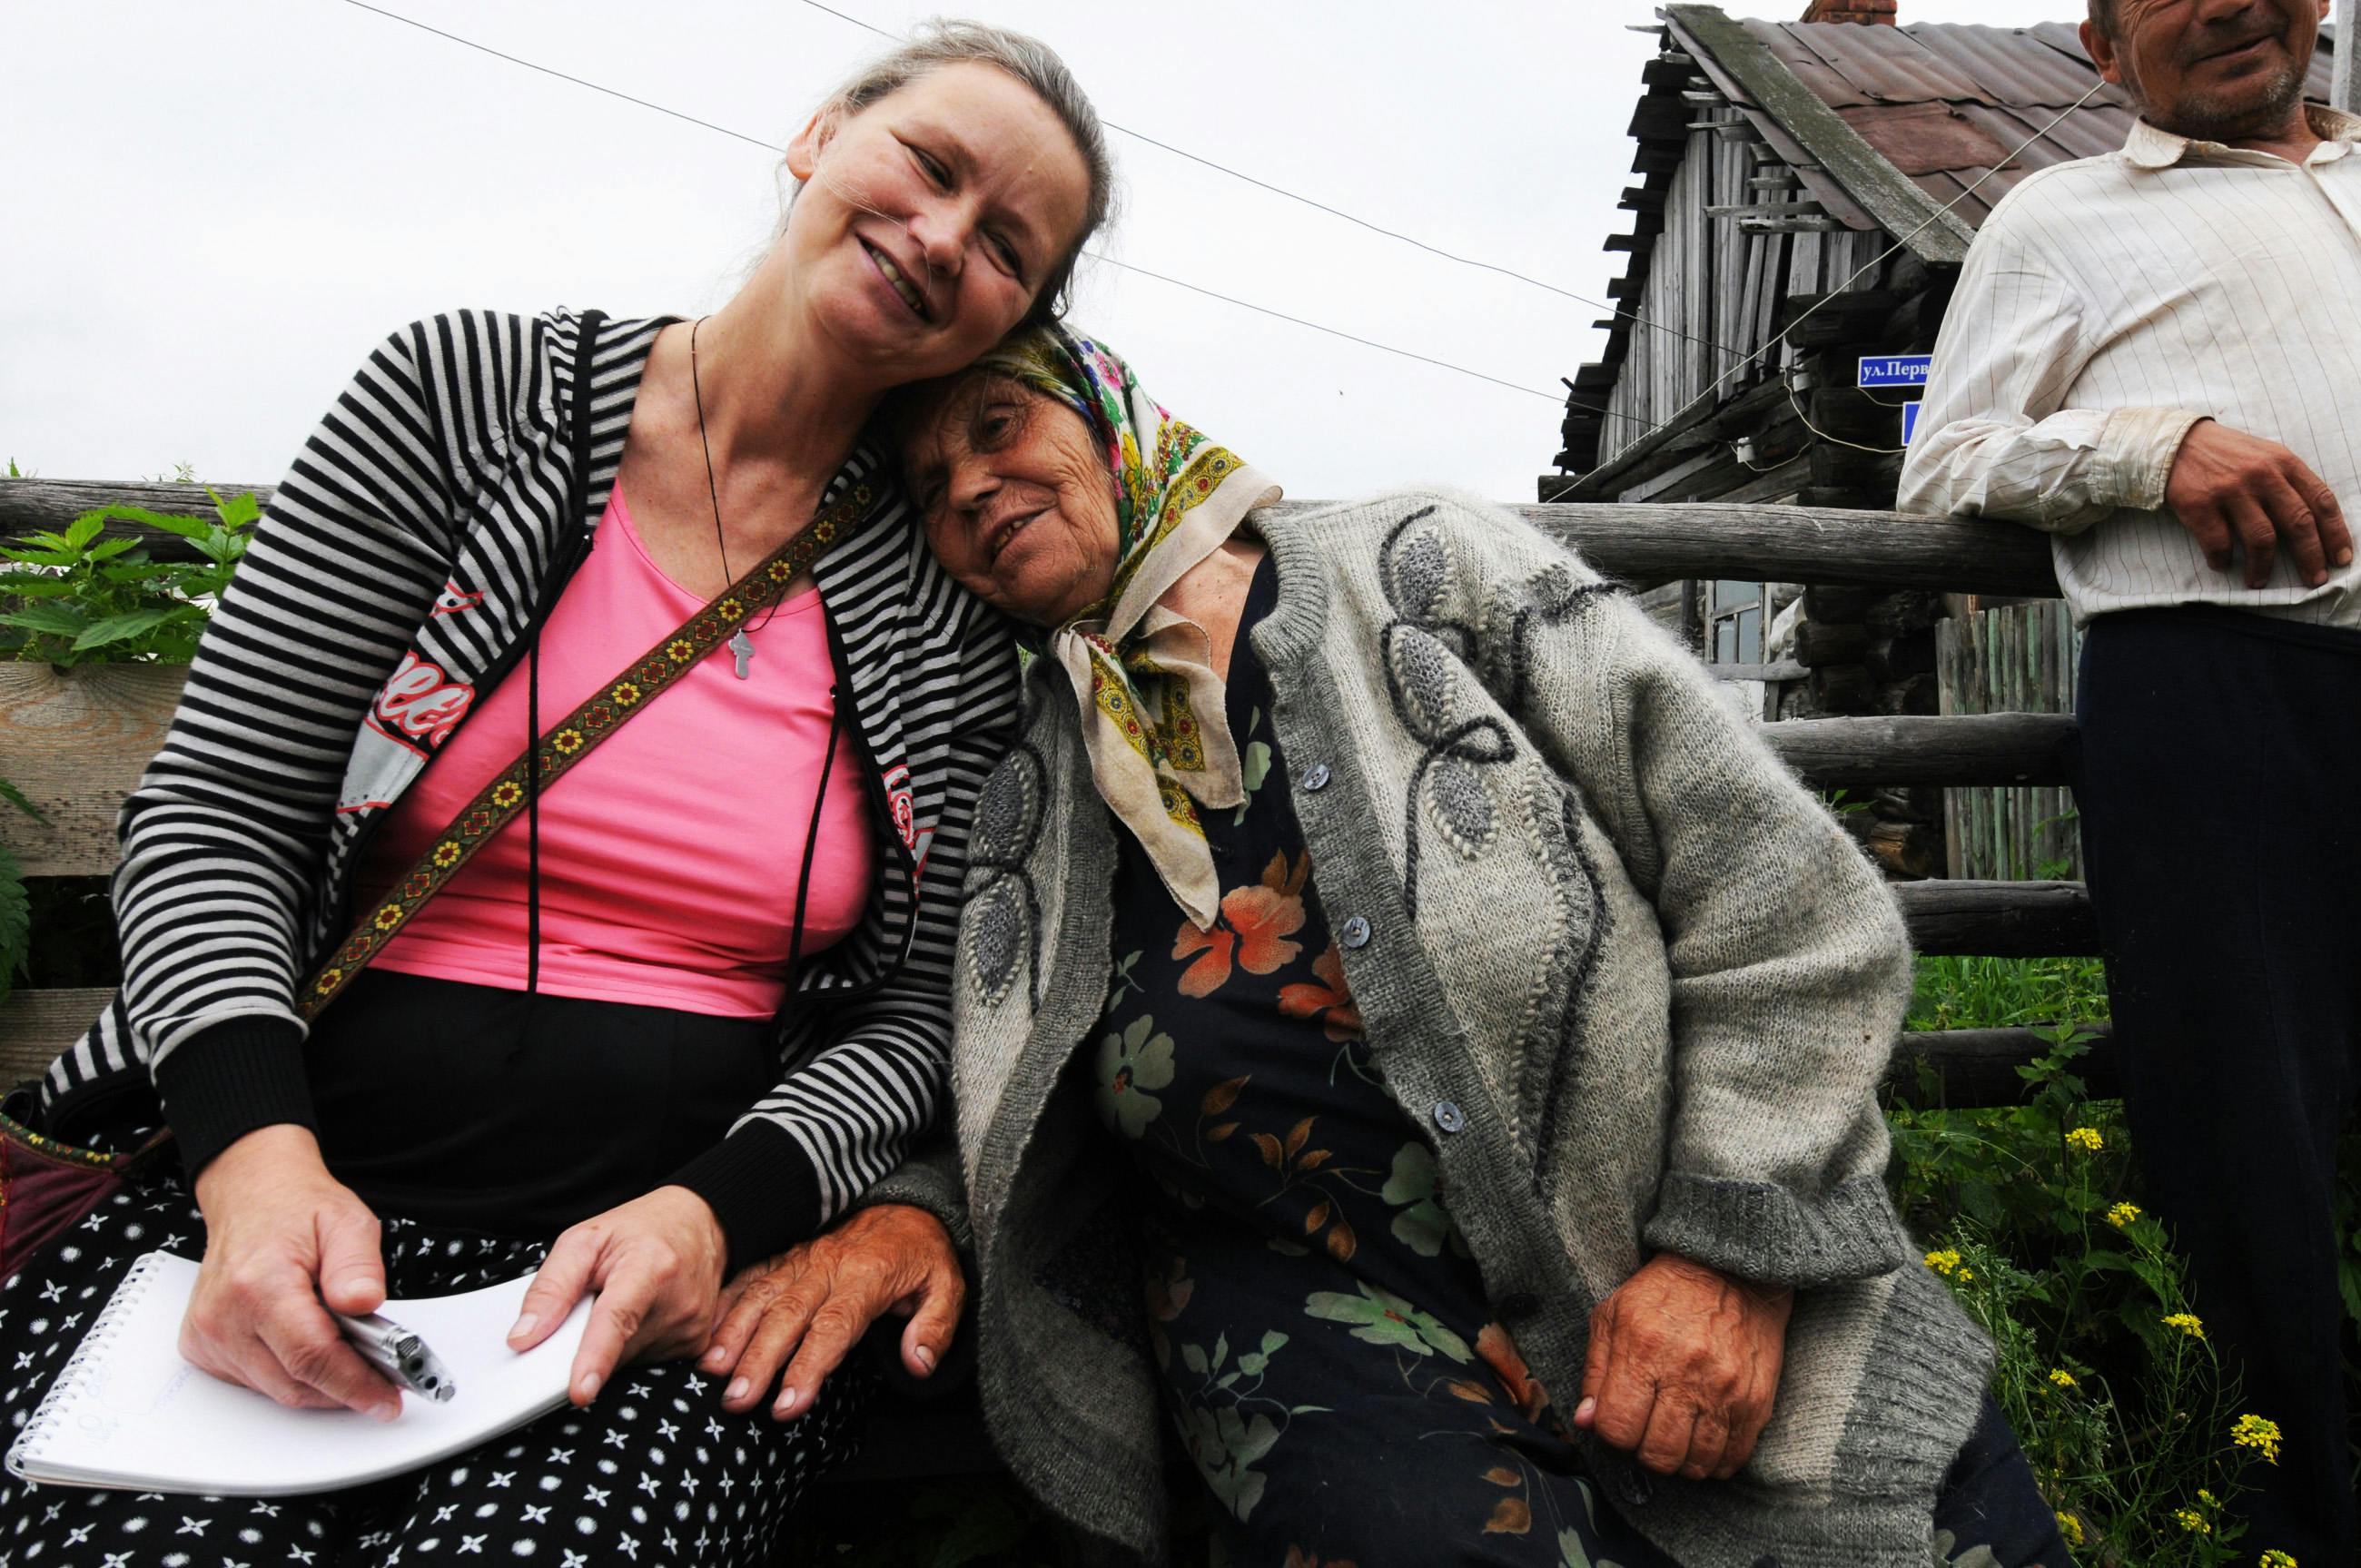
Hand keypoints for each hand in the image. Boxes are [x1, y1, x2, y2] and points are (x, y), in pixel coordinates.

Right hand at [183, 1123, 401, 1419]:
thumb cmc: (297, 1208)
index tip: (386, 1399)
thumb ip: (359, 1265)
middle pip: (294, 1382)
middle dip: (344, 1387)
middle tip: (383, 1377)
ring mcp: (208, 1334)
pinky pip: (255, 1382)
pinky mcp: (202, 1346)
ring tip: (351, 1357)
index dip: (354, 1383)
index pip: (311, 1356)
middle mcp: (224, 1315)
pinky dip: (290, 1376)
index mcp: (259, 1284)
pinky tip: (309, 1349)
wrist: (252, 1196)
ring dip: (319, 1384)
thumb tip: (363, 1304)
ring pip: (276, 1389)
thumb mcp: (347, 1221)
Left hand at [508, 1184, 727, 1406]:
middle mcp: (679, 1300)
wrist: (700, 1223)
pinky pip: (645, 1361)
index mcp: (650, 1265)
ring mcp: (692, 1325)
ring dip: (613, 1342)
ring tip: (625, 1299)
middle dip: (588, 1339)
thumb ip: (550, 1288)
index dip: (595, 1357)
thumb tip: (523, 1338)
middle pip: (613, 1349)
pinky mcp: (696, 1343)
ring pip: (626, 1361)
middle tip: (594, 1300)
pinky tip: (641, 1314)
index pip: (617, 1319)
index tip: (580, 1392)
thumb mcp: (583, 1240)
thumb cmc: (640, 1229)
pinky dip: (631, 1345)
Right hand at [699, 1203, 963, 1420]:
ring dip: (734, 1334)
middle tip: (736, 1401)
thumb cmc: (924, 1256)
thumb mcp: (949, 1286)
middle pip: (787, 1316)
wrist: (906, 1207)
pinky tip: (705, 1333)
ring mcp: (801, 1259)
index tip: (787, 1405)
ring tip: (711, 1372)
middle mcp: (827, 1267)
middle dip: (759, 1361)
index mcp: (867, 1277)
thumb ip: (936, 1326)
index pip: (834, 1327)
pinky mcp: (786, 1257)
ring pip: (761, 1296)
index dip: (808, 1367)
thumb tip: (917, 1364)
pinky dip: (725, 1304)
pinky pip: (750, 1277)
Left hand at [1573, 1252, 1792, 1480]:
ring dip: (1679, 1462)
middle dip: (1644, 1453)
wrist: (1731, 1271)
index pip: (1617, 1428)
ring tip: (1674, 1440)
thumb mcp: (1612, 1316)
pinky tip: (1703, 1445)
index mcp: (1643, 1351)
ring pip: (1696, 1464)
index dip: (1612, 1436)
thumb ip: (1595, 1372)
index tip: (1618, 1424)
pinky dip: (1715, 1463)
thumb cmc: (1663, 1294)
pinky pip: (1735, 1457)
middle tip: (1646, 1434)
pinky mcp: (1756, 1401)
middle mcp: (1686, 1374)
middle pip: (1657, 1454)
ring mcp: (1725, 1391)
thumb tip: (1585, 1421)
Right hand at [2165, 419, 2350, 587]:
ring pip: (2262, 538)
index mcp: (2284, 462)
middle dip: (2310, 556)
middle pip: (2298, 523)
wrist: (2175, 444)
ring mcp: (2231, 490)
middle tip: (2314, 579)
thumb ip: (2289, 482)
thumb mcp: (2265, 456)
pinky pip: (2219, 543)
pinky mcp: (2200, 504)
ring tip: (2259, 580)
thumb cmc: (2226, 455)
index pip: (2321, 501)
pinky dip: (2222, 560)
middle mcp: (2261, 475)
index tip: (2340, 558)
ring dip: (2263, 566)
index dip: (2335, 533)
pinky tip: (2222, 564)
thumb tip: (2314, 525)